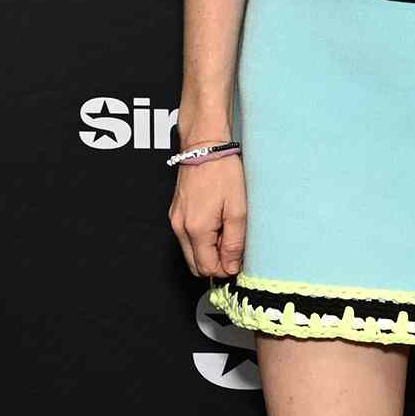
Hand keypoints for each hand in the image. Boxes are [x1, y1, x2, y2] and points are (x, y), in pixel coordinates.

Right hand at [168, 155, 246, 279]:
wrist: (204, 146)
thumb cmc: (223, 173)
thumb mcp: (238, 210)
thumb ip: (233, 243)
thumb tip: (230, 267)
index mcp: (196, 229)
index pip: (208, 268)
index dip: (225, 269)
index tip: (239, 258)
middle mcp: (180, 228)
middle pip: (196, 265)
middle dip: (215, 262)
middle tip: (234, 246)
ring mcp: (175, 220)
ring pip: (191, 252)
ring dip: (209, 250)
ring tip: (227, 229)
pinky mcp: (176, 212)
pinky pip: (188, 237)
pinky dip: (202, 238)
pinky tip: (217, 222)